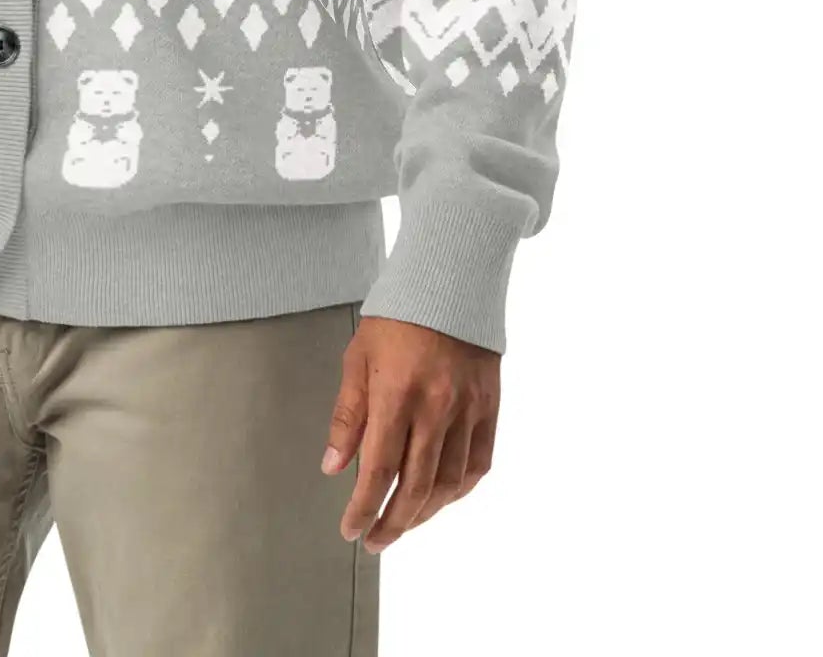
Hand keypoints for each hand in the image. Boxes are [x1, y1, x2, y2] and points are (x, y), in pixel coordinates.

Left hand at [321, 317, 498, 550]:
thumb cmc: (397, 317)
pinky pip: (477, 464)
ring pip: (448, 483)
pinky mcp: (489, 407)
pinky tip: (440, 498)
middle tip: (375, 540)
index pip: (378, 469)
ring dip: (424, 513)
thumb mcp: (358, 358)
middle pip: (415, 486)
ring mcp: (467, 409)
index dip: (363, 507)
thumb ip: (348, 416)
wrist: (450, 282)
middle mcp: (435, 407)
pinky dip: (458, 490)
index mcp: (396, 394)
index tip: (351, 529)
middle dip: (392, 522)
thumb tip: (333, 466)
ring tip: (402, 523)